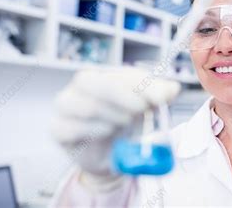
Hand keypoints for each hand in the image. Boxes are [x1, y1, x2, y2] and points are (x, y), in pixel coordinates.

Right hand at [50, 66, 180, 188]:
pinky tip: (107, 133)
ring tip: (125, 123)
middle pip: (91, 80)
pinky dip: (94, 130)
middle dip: (121, 94)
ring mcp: (66, 105)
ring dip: (111, 115)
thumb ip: (161, 97)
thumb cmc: (129, 125)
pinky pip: (71, 127)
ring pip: (84, 104)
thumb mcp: (149, 109)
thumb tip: (173, 89)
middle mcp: (82, 86)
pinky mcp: (58, 129)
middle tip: (141, 109)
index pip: (121, 74)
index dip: (142, 85)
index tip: (161, 98)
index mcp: (106, 75)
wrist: (114, 156)